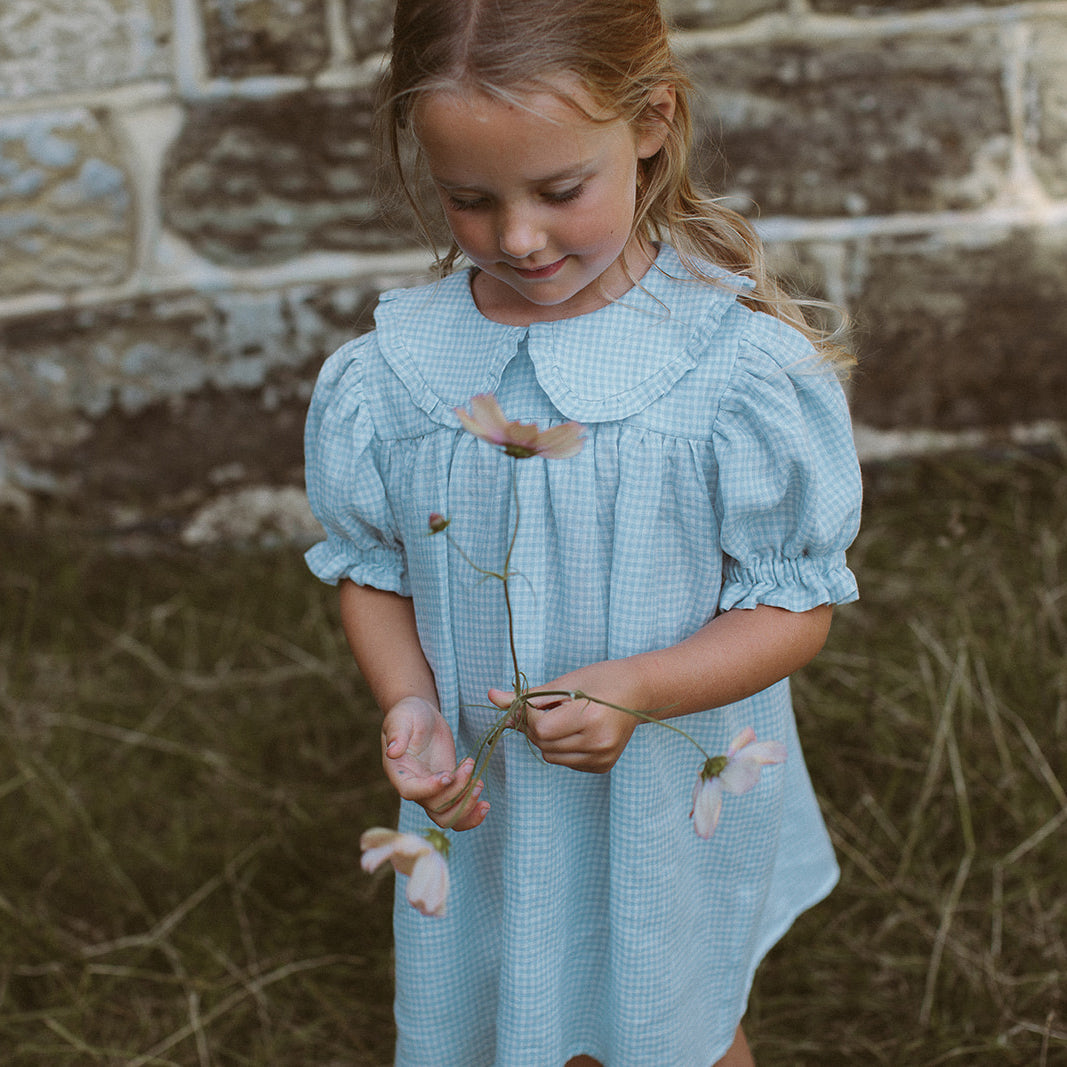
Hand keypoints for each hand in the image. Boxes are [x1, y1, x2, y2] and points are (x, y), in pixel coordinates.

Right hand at [381, 696, 488, 829]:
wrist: (422, 716)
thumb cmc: (408, 714)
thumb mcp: (401, 718)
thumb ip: (397, 734)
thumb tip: (392, 751)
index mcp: (399, 773)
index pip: (411, 791)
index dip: (430, 788)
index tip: (448, 775)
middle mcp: (415, 787)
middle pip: (434, 807)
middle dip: (456, 793)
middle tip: (469, 768)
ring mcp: (433, 790)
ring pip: (447, 816)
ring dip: (466, 807)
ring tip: (479, 784)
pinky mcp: (449, 788)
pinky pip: (458, 810)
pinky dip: (472, 813)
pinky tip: (485, 805)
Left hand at [488, 659, 644, 773]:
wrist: (639, 691)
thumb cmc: (602, 679)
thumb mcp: (565, 682)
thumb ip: (528, 696)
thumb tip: (492, 696)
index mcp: (591, 718)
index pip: (541, 728)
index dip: (531, 715)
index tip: (536, 701)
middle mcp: (599, 743)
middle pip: (544, 744)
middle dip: (536, 726)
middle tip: (550, 707)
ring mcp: (603, 758)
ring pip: (551, 756)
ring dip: (547, 738)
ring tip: (566, 717)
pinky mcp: (603, 766)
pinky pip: (565, 762)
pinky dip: (562, 747)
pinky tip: (577, 730)